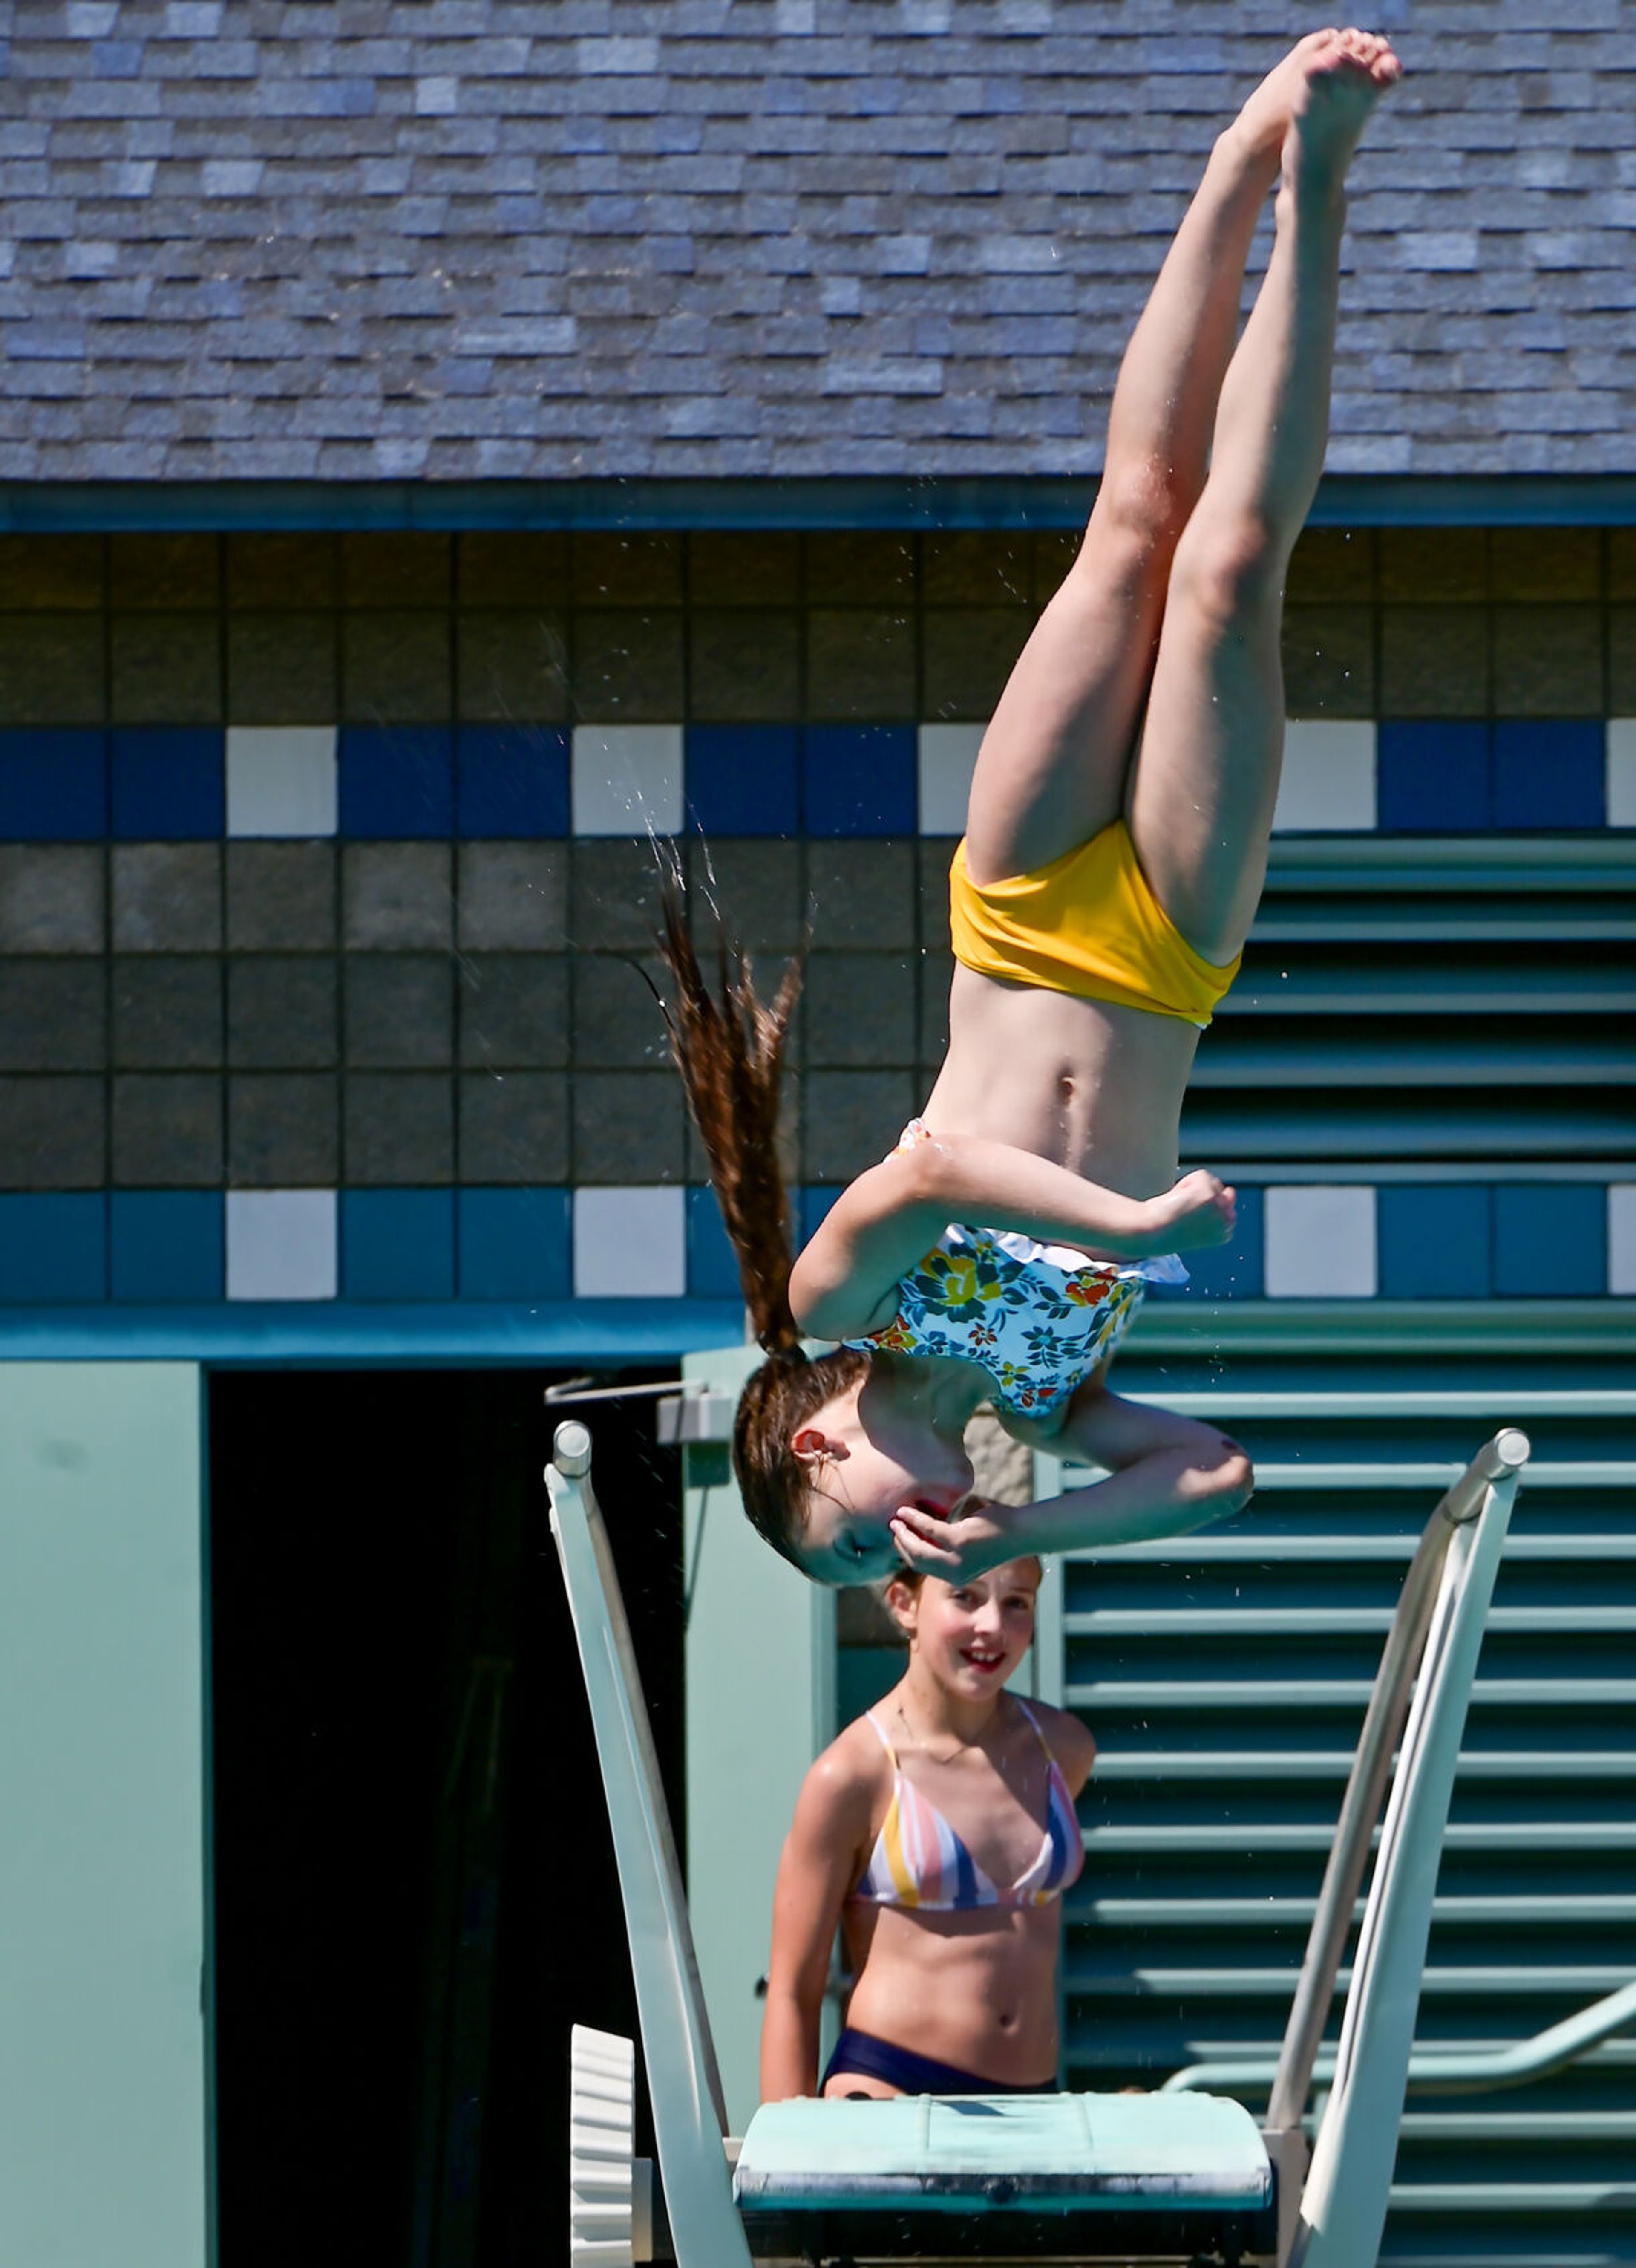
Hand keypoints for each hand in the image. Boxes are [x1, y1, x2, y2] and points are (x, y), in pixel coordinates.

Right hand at [889, 1497, 1010, 1579]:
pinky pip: (929, 1529)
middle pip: (916, 1559)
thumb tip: (921, 1535)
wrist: (1019, 1532)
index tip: (898, 1537)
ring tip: (896, 1518)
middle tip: (892, 1526)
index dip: (906, 1552)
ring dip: (904, 1532)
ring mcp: (957, 1559)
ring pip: (919, 1547)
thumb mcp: (966, 1546)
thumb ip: (946, 1547)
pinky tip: (907, 1510)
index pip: (923, 1566)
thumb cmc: (993, 1535)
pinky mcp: (960, 1542)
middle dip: (901, 1543)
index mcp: (956, 1576)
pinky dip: (915, 1518)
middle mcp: (955, 1573)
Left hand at [1145, 1169, 1235, 1251]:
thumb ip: (1215, 1212)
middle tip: (1185, 1208)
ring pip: (1212, 1182)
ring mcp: (1220, 1205)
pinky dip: (1187, 1182)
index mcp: (1225, 1233)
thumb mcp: (1198, 1225)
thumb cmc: (1166, 1231)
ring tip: (1180, 1204)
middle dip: (1207, 1195)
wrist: (1151, 1232)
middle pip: (1226, 1193)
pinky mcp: (1208, 1193)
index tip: (1192, 1214)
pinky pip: (1201, 1175)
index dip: (1208, 1206)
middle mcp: (1227, 1221)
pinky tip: (1177, 1197)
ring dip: (1195, 1189)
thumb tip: (1230, 1192)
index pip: (1227, 1207)